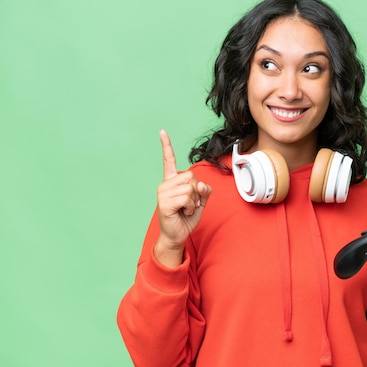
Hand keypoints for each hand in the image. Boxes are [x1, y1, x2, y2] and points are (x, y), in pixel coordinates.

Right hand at [154, 130, 211, 267]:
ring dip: (194, 201)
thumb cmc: (186, 218)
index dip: (166, 146)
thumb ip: (204, 191)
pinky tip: (182, 212)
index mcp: (172, 181)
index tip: (162, 131)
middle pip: (191, 176)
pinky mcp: (164, 202)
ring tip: (185, 209)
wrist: (177, 235)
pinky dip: (190, 206)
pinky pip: (186, 197)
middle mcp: (165, 184)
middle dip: (197, 191)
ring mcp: (163, 192)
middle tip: (189, 204)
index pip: (168, 160)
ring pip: (191, 187)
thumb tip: (201, 185)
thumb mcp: (200, 202)